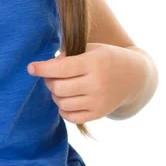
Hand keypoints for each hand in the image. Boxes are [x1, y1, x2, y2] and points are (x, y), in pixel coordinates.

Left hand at [27, 43, 146, 122]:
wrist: (134, 76)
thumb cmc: (107, 57)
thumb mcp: (91, 48)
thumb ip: (69, 55)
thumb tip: (48, 66)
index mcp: (93, 63)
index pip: (61, 68)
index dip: (42, 68)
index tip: (30, 67)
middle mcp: (96, 84)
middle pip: (59, 88)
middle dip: (48, 81)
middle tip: (49, 76)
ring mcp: (98, 101)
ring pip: (63, 104)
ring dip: (55, 95)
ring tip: (60, 86)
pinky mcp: (99, 114)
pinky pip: (72, 117)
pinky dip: (63, 109)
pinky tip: (66, 99)